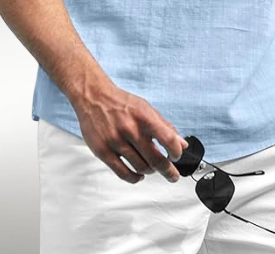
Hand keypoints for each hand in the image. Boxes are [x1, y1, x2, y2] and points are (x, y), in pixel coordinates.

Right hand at [72, 79, 188, 184]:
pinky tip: (139, 175)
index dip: (176, 151)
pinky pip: (123, 173)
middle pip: (155, 159)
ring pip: (141, 167)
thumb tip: (181, 143)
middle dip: (168, 171)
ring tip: (152, 168)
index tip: (176, 156)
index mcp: (143, 117)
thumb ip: (165, 126)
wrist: (93, 97)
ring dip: (150, 171)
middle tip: (173, 176)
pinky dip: (134, 178)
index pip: (167, 139)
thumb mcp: (146, 108)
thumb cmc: (121, 102)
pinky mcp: (103, 151)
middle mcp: (130, 129)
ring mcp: (116, 141)